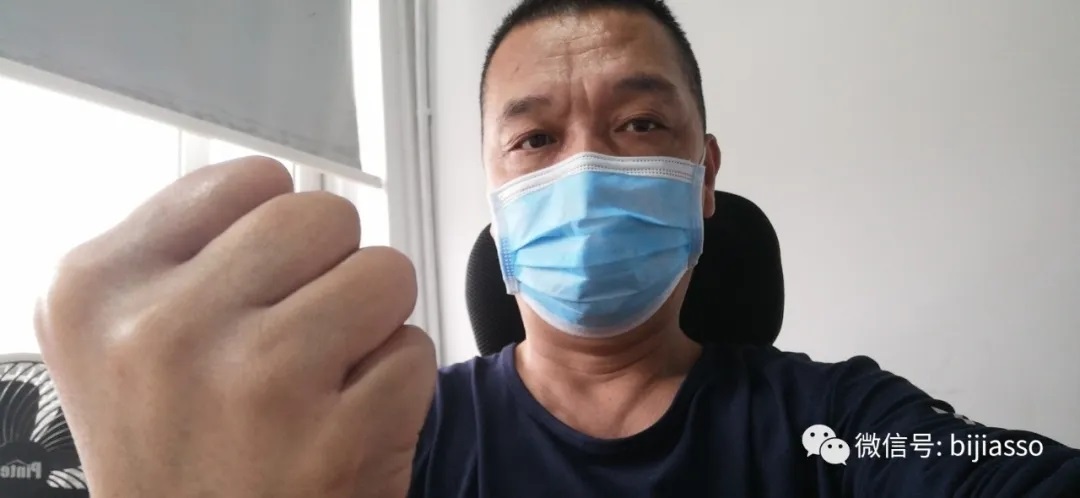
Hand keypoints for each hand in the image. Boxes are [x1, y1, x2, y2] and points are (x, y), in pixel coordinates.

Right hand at [35, 157, 435, 497]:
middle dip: (331, 269)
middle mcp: (164, 330)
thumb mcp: (120, 337)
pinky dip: (395, 386)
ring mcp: (254, 383)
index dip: (275, 235)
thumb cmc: (176, 451)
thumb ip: (183, 251)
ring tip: (324, 376)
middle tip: (300, 333)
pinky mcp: (335, 439)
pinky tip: (341, 424)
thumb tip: (278, 189)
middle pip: (324, 216)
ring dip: (371, 323)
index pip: (250, 180)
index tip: (259, 284)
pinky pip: (413, 350)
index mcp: (97, 288)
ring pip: (385, 273)